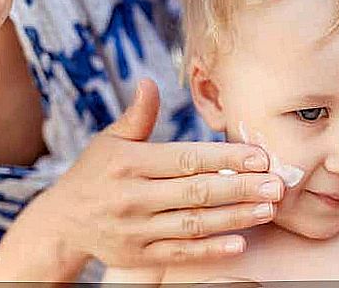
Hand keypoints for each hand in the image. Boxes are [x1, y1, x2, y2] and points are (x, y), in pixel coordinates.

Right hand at [4, 79, 282, 269]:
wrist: (62, 222)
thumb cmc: (94, 173)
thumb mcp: (110, 140)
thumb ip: (137, 116)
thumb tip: (149, 82)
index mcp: (130, 164)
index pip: (186, 159)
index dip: (224, 158)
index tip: (259, 156)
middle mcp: (133, 197)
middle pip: (196, 192)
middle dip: (240, 188)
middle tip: (277, 185)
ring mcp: (136, 230)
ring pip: (193, 224)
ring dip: (234, 218)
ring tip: (267, 209)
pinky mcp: (138, 256)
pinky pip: (179, 253)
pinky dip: (209, 250)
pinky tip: (239, 243)